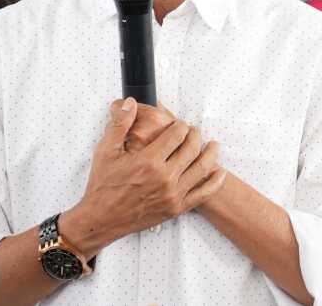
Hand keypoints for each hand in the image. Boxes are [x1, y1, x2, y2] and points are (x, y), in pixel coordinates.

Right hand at [66, 98, 226, 253]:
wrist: (101, 219)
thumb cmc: (103, 185)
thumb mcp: (105, 151)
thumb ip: (120, 124)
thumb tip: (130, 102)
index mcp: (148, 160)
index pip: (177, 135)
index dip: (181, 125)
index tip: (179, 124)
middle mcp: (164, 177)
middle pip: (191, 148)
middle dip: (195, 135)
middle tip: (193, 131)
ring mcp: (172, 194)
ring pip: (201, 168)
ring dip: (210, 153)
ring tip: (213, 145)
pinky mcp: (176, 208)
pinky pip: (203, 194)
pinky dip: (214, 182)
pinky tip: (219, 172)